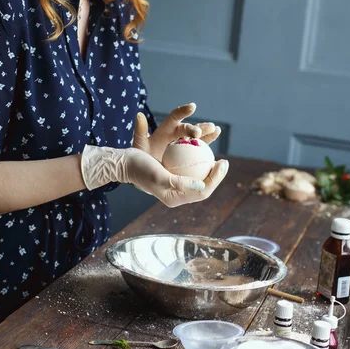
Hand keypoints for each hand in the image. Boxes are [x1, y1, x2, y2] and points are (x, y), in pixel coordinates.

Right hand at [80, 145, 229, 207]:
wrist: (125, 162)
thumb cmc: (140, 168)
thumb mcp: (159, 175)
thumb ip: (179, 183)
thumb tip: (201, 187)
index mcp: (174, 198)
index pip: (201, 192)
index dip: (215, 180)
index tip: (222, 163)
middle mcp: (176, 194)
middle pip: (202, 187)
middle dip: (216, 176)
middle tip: (224, 162)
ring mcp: (174, 184)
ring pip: (198, 178)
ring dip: (209, 169)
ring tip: (217, 157)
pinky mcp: (172, 174)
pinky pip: (190, 169)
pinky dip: (198, 161)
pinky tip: (203, 150)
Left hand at [133, 102, 220, 161]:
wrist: (146, 172)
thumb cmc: (141, 158)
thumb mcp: (139, 146)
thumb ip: (140, 132)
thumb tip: (139, 115)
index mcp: (166, 129)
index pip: (175, 116)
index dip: (183, 111)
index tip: (192, 107)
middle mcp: (177, 134)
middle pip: (189, 128)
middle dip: (197, 127)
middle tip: (203, 131)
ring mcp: (185, 145)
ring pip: (199, 137)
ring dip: (208, 133)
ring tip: (216, 130)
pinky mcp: (190, 155)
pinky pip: (201, 150)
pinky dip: (209, 149)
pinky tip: (216, 152)